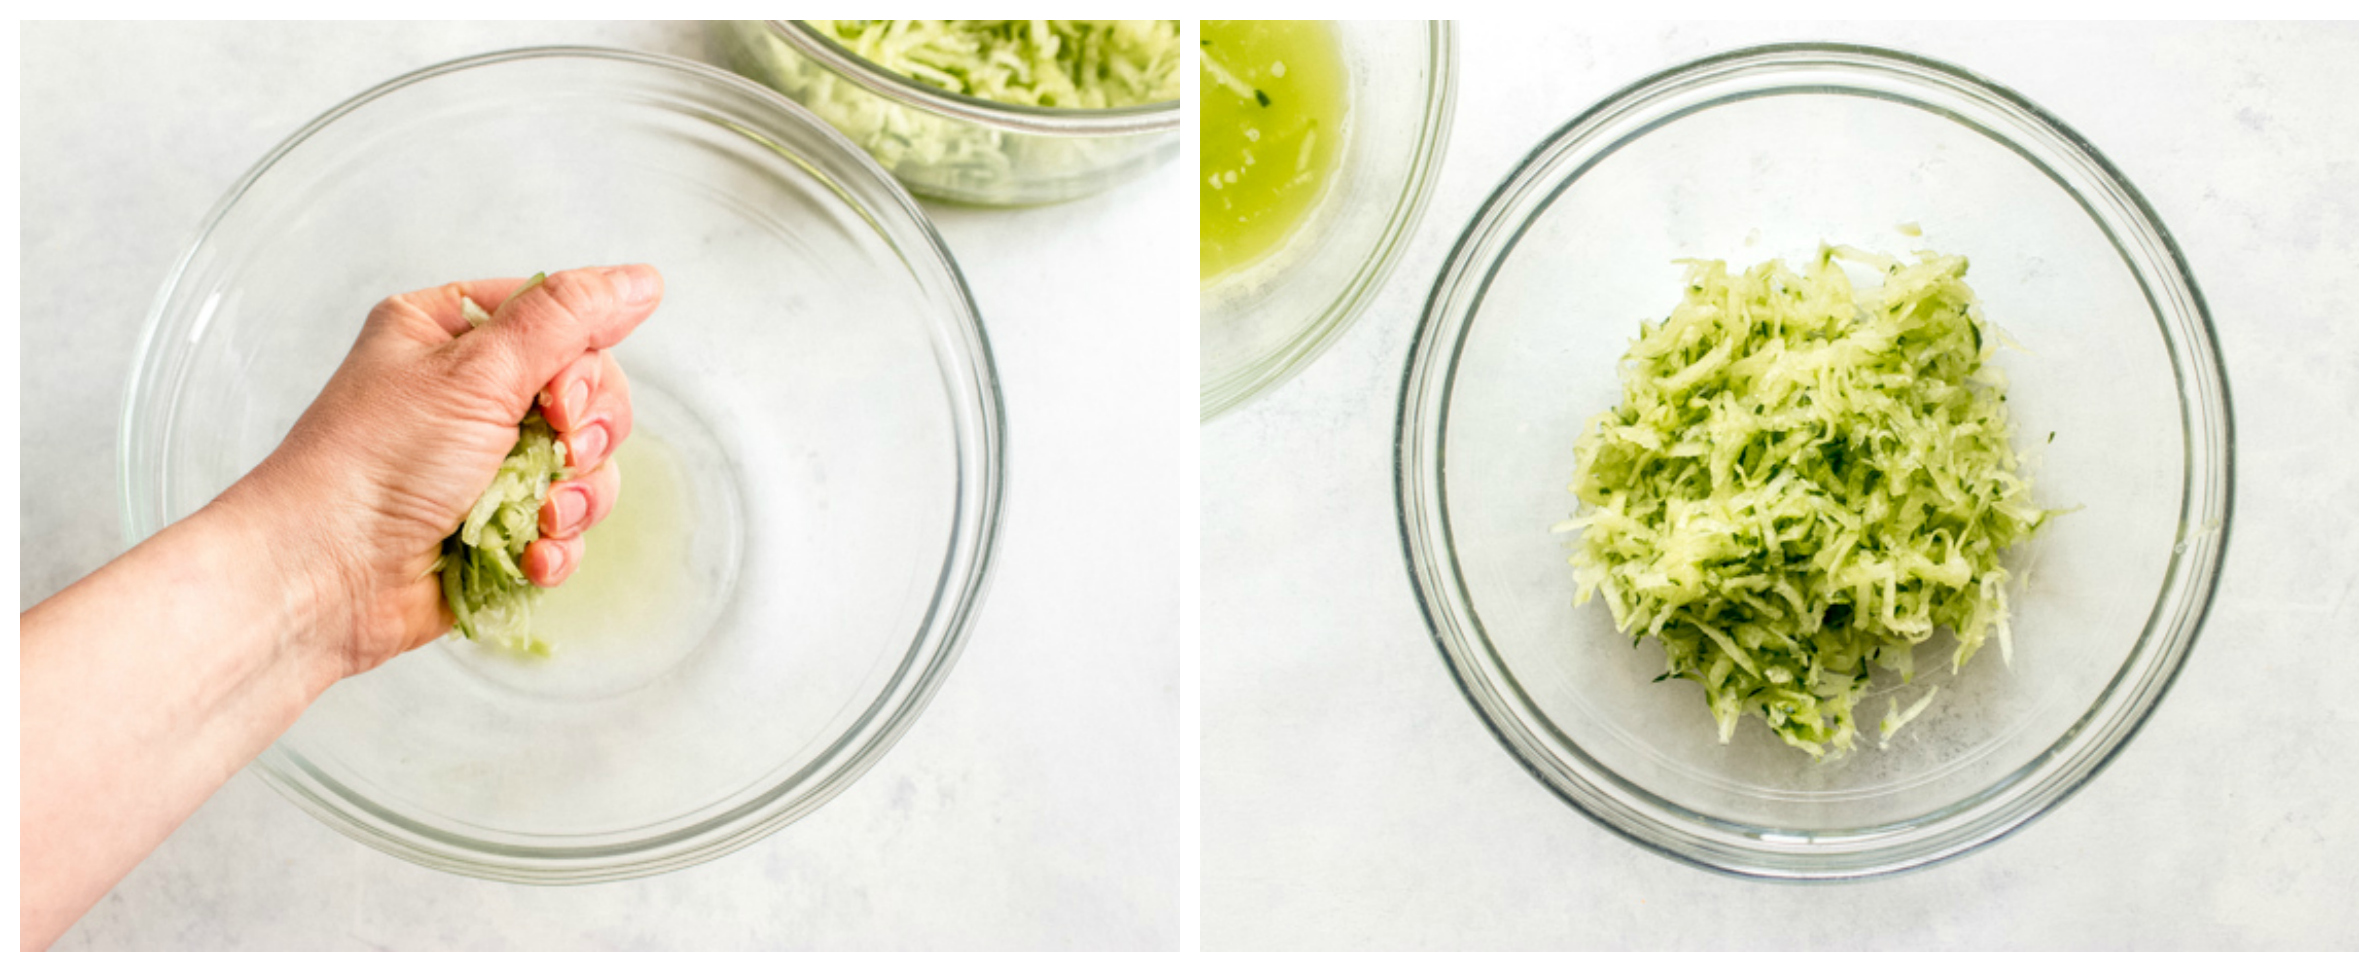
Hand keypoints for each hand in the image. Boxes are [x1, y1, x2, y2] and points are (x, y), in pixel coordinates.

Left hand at [222, 264, 660, 677]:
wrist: (324, 577)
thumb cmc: (376, 462)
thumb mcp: (477, 371)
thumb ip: (567, 318)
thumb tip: (641, 279)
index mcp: (453, 334)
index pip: (564, 323)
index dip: (583, 366)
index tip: (561, 402)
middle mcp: (471, 393)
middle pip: (589, 397)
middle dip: (588, 437)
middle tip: (561, 453)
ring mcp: (486, 463)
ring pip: (587, 468)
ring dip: (576, 499)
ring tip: (539, 519)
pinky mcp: (497, 526)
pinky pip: (566, 527)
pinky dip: (556, 545)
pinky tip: (529, 556)